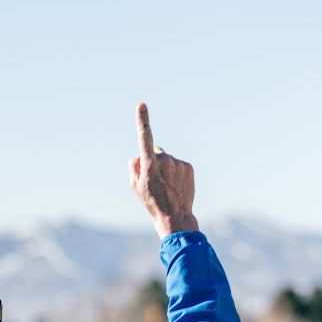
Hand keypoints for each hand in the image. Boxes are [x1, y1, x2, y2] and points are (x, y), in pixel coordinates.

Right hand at [128, 103, 199, 238]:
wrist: (174, 216)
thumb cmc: (151, 202)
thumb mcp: (135, 186)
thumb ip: (133, 167)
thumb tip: (139, 155)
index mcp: (149, 165)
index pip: (144, 138)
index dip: (142, 121)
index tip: (141, 105)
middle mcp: (165, 161)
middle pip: (156, 152)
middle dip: (153, 161)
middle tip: (154, 180)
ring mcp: (178, 163)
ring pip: (168, 159)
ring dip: (166, 168)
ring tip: (166, 186)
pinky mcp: (189, 167)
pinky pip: (179, 165)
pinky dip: (176, 172)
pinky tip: (176, 186)